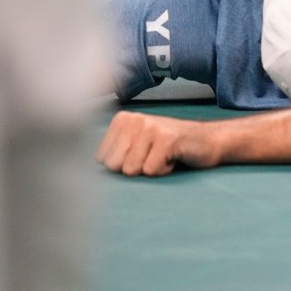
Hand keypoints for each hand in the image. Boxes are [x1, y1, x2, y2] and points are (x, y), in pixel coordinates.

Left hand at [96, 111, 217, 176]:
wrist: (209, 141)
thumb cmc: (170, 147)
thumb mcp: (137, 144)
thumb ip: (114, 151)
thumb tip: (81, 170)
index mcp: (122, 120)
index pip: (102, 160)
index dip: (124, 164)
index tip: (142, 154)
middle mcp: (134, 119)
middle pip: (115, 166)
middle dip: (135, 167)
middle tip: (154, 156)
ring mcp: (151, 127)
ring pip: (132, 170)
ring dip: (151, 169)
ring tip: (164, 156)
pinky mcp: (167, 139)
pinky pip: (152, 170)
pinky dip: (165, 171)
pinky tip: (174, 158)